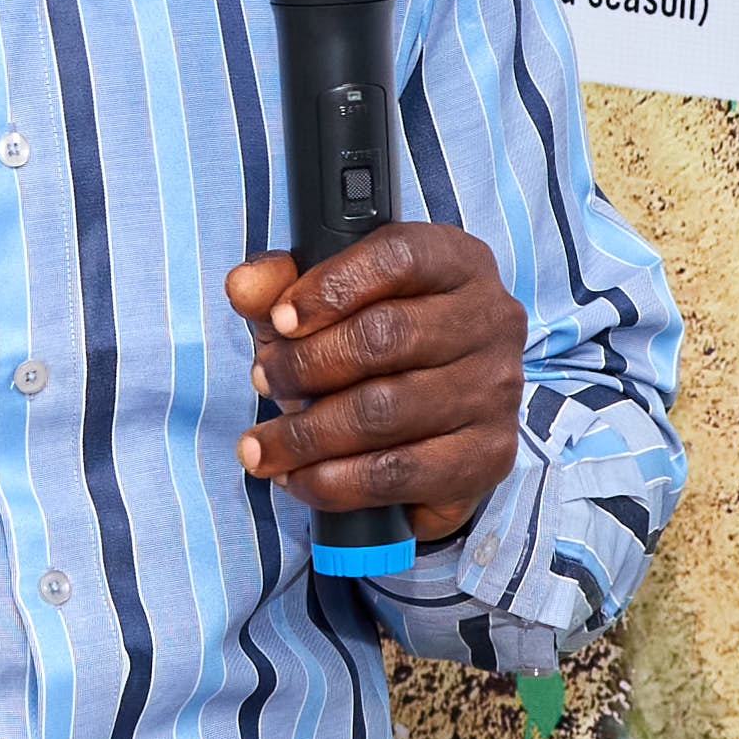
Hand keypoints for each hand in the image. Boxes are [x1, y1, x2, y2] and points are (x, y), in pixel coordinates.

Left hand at [223, 222, 529, 548]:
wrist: (438, 421)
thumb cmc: (377, 346)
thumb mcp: (325, 302)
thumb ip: (279, 285)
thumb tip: (243, 286)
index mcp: (457, 262)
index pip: (398, 257)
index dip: (331, 286)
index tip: (280, 320)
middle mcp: (490, 321)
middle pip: (386, 337)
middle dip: (305, 366)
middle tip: (263, 381)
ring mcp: (495, 392)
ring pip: (386, 412)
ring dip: (306, 434)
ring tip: (263, 445)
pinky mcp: (488, 457)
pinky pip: (397, 473)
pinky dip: (334, 481)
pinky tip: (300, 477)